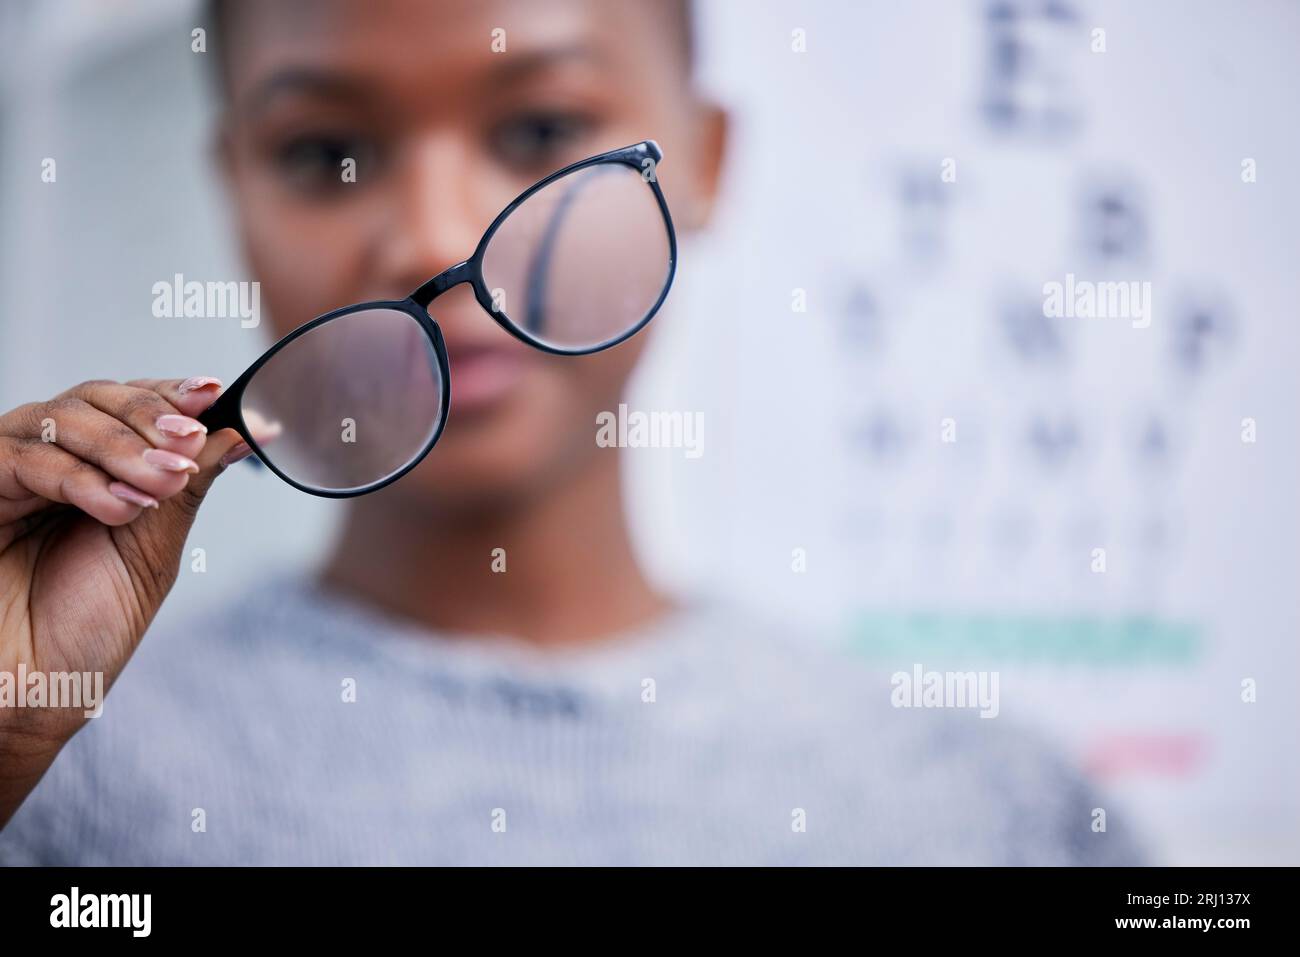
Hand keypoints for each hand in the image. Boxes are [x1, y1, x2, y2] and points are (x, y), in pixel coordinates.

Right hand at [0, 376, 244, 825]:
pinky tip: (119, 508)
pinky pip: (25, 460)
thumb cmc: (84, 629)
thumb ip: (187, 485)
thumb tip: (244, 429)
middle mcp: (48, 460)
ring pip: (63, 418)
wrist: (30, 694)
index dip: (171, 393)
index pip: (131, 404)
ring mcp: (8, 473)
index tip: (216, 392)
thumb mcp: (151, 550)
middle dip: (151, 416)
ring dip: (124, 447)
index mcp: (95, 469)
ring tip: (160, 485)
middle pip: (96, 398)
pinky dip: (81, 479)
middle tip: (189, 441)